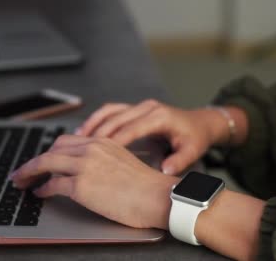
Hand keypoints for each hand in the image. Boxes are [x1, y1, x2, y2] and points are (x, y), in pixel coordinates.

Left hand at [10, 135, 177, 229]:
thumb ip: (104, 161)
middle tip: (25, 171)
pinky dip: (42, 189)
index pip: (68, 141)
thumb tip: (88, 172)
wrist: (156, 197)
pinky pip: (52, 185)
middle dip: (35, 161)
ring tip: (22, 181)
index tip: (44, 160)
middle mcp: (92, 149)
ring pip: (46, 163)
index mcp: (103, 142)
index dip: (51, 151)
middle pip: (53, 149)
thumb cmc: (146, 186)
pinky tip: (40, 194)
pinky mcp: (81, 186)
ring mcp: (85, 166)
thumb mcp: (123, 162)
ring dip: (29, 172)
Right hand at [75, 99, 229, 174]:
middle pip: (116, 118)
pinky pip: (112, 111)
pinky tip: (84, 132)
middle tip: (78, 149)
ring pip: (110, 111)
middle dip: (97, 133)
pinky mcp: (135, 109)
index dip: (115, 141)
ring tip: (75, 140)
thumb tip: (165, 169)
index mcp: (160, 116)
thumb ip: (179, 160)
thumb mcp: (192, 151)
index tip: (98, 153)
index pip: (132, 128)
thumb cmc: (195, 138)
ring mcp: (140, 106)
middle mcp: (148, 108)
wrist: (200, 123)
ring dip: (92, 124)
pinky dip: (97, 120)